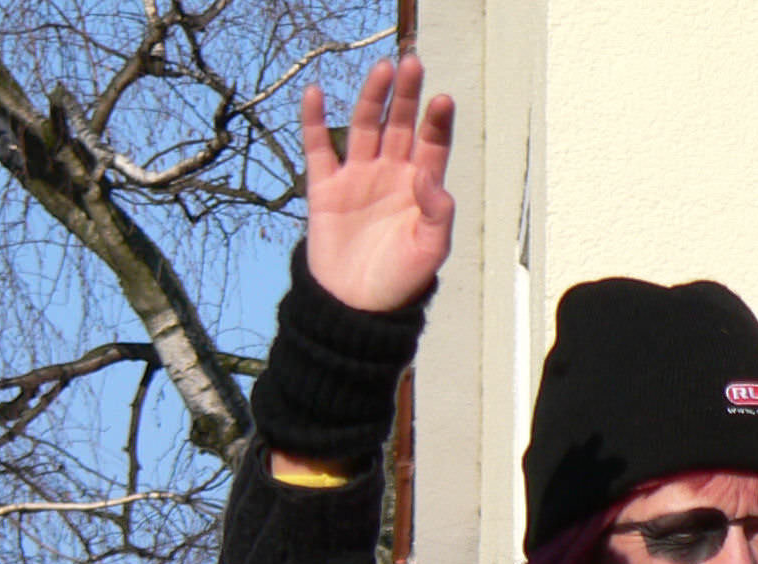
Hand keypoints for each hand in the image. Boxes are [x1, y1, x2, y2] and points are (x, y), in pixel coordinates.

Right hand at [302, 56, 455, 312]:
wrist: (356, 307)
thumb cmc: (401, 281)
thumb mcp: (429, 251)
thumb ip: (437, 214)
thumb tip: (434, 179)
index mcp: (421, 189)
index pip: (432, 145)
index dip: (437, 122)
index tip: (442, 99)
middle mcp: (391, 175)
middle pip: (400, 125)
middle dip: (406, 96)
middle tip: (411, 63)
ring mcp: (357, 178)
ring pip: (365, 127)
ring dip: (372, 98)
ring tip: (381, 69)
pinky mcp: (325, 188)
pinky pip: (318, 148)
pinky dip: (315, 121)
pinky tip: (316, 93)